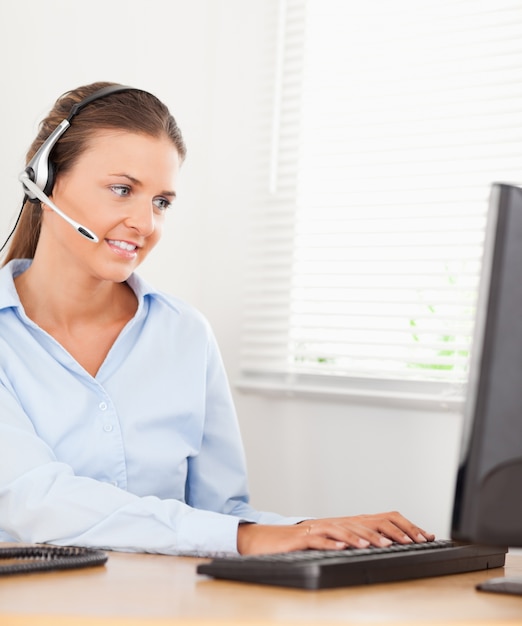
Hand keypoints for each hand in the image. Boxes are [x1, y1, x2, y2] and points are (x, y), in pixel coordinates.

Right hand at [237, 511, 434, 554]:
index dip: (403, 527)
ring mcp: (318, 528)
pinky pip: (318, 539)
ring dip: (364, 537)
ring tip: (380, 545)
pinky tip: (342, 548)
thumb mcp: (333, 543)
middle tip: (410, 542)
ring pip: (345, 529)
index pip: (381, 519)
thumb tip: (388, 547)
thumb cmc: (302, 544)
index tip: (423, 537)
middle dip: (391, 532)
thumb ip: (356, 542)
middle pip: (367, 522)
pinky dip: (331, 542)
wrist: (267, 541)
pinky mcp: (302, 538)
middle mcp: (336, 522)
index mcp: (346, 524)